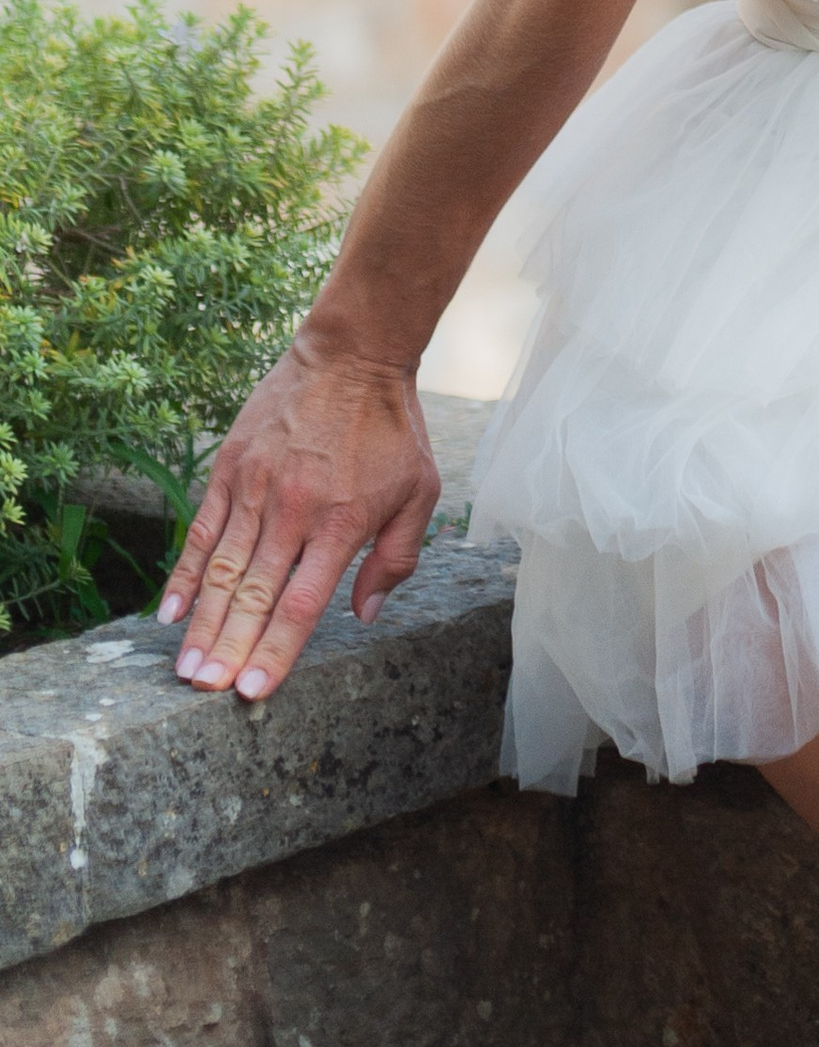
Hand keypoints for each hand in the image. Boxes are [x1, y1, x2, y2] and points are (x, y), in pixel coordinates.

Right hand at [160, 330, 440, 701]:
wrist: (354, 354)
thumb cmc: (392, 428)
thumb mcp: (420, 490)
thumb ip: (397, 557)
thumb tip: (365, 615)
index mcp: (341, 523)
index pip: (302, 603)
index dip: (276, 650)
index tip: (252, 692)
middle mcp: (295, 510)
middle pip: (254, 595)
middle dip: (229, 650)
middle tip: (206, 692)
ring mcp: (257, 488)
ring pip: (221, 570)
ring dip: (202, 624)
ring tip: (186, 670)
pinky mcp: (231, 468)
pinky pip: (201, 531)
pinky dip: (184, 575)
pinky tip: (170, 614)